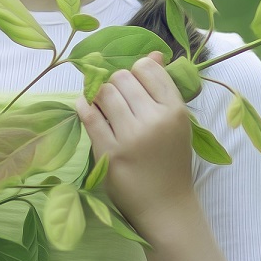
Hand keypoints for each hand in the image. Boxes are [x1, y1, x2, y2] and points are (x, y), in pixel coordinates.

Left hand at [74, 51, 197, 239]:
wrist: (165, 206)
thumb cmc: (170, 161)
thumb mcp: (177, 123)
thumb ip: (163, 89)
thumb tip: (152, 53)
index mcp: (176, 110)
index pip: (148, 68)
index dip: (136, 71)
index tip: (134, 85)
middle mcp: (155, 120)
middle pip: (122, 77)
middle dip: (115, 83)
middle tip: (117, 98)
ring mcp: (131, 137)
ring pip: (104, 92)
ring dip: (99, 94)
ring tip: (102, 104)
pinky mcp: (109, 153)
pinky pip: (89, 116)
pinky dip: (84, 106)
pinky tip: (86, 107)